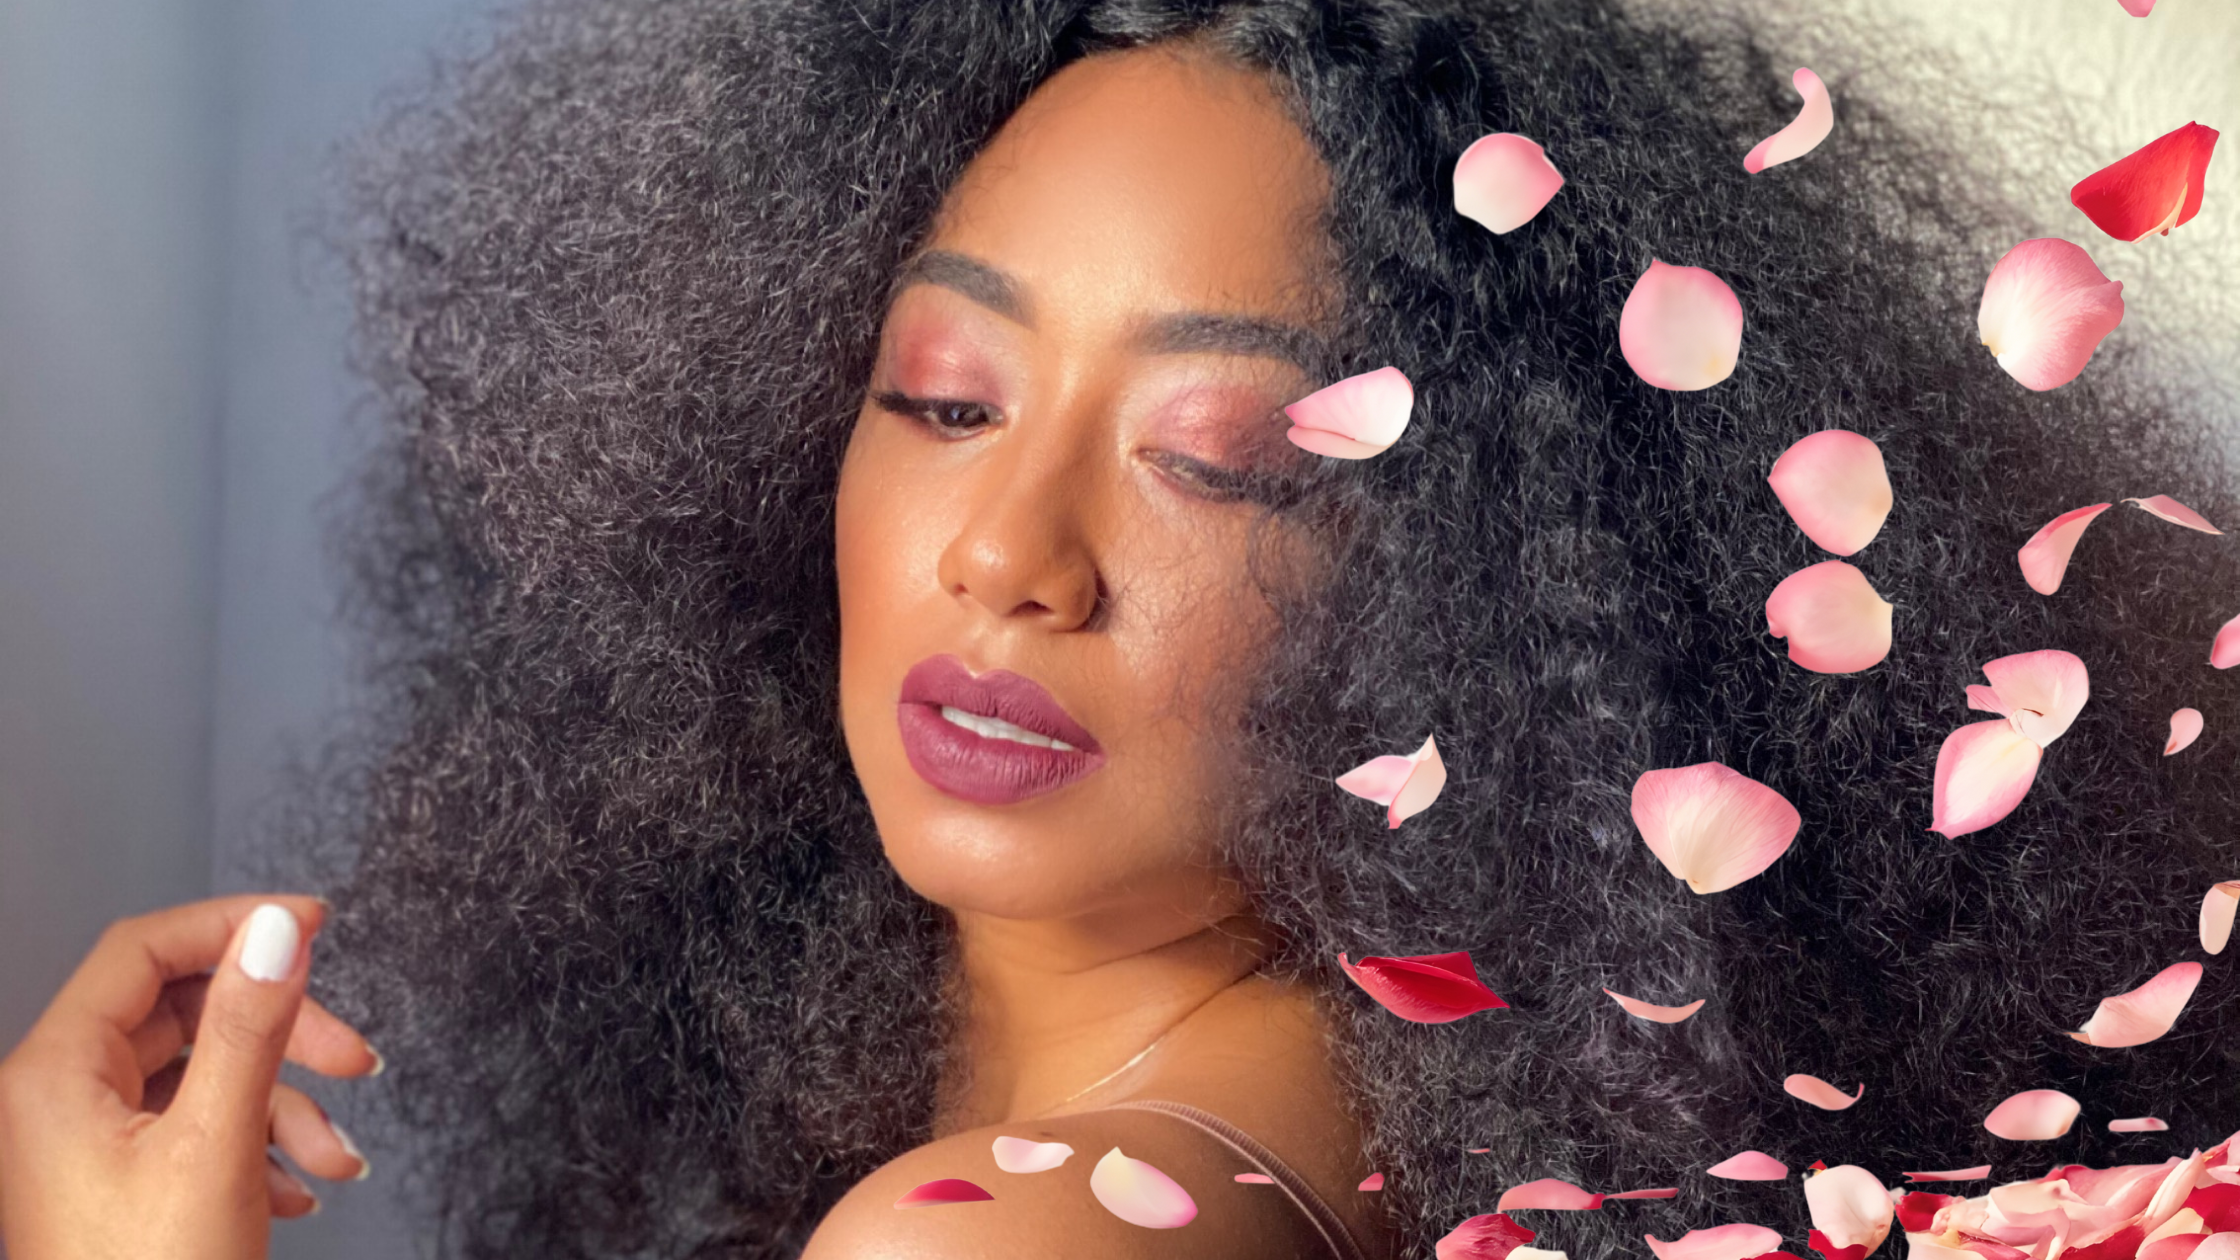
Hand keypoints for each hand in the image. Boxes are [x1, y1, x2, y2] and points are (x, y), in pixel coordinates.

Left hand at [0, 894, 380, 1259]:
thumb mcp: (214, 1147)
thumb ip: (249, 1029)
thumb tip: (275, 930)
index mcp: (57, 1075)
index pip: (145, 950)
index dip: (233, 925)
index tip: (313, 924)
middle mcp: (64, 1100)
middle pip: (187, 1015)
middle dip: (283, 1037)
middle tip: (353, 1059)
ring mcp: (91, 1146)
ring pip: (206, 1078)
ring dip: (287, 1108)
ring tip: (337, 1157)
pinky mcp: (121, 1187)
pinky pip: (202, 1129)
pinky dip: (263, 1148)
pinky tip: (300, 1189)